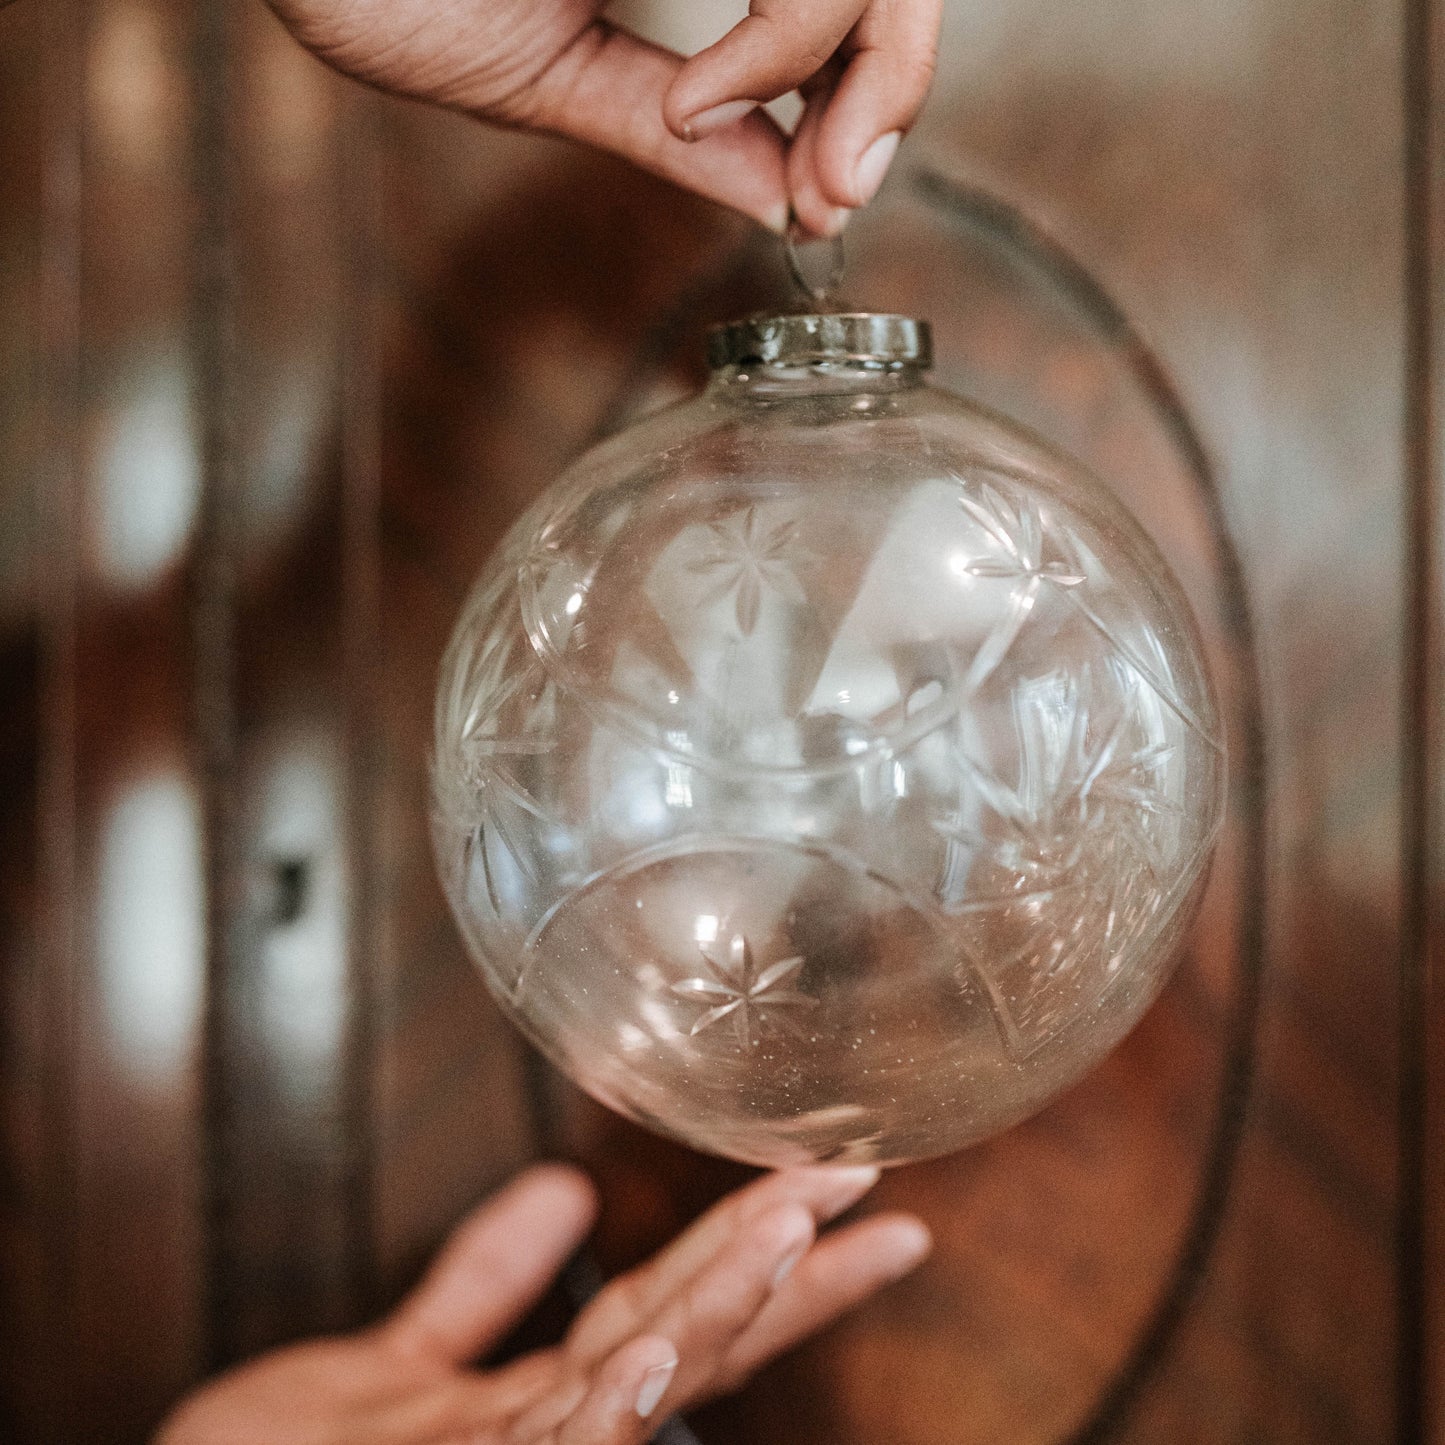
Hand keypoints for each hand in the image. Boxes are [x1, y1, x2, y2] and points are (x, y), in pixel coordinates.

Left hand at [156, 1162, 929, 1443]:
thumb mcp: (398, 1364)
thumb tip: (566, 1187)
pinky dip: (608, 1409)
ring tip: (791, 1227)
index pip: (683, 1304)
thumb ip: (483, 1282)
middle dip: (782, 1262)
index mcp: (546, 1394)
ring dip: (719, 1309)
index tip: (842, 1189)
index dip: (767, 1247)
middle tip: (865, 1185)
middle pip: (692, 1334)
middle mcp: (554, 1428)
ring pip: (638, 1384)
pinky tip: (652, 1353)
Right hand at [266, 0, 940, 235]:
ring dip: (844, 75)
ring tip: (791, 170)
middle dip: (891, 93)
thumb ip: (666, 132)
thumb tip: (778, 199)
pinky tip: (701, 99)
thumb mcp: (548, 78)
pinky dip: (782, 34)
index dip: (872, 96)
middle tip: (840, 198)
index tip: (833, 202)